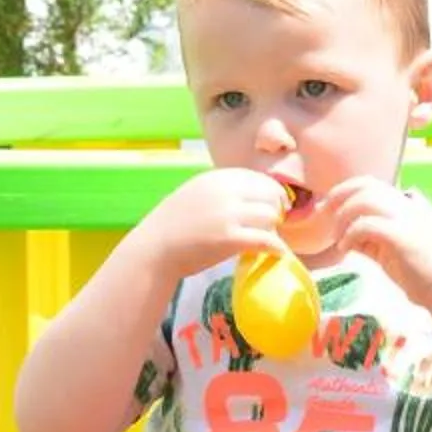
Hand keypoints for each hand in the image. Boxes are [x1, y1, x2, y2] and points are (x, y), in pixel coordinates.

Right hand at [140, 168, 288, 281]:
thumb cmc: (173, 226)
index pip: (259, 179)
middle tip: (274, 225)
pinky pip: (267, 240)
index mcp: (217, 178)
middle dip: (276, 210)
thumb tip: (252, 195)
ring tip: (267, 239)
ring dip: (274, 229)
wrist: (154, 249)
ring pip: (271, 216)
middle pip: (270, 195)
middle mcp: (225, 191)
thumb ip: (222, 190)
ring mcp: (228, 214)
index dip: (271, 193)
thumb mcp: (197, 193)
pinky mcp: (231, 239)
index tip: (274, 206)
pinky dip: (277, 247)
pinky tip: (276, 253)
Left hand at [324, 177, 431, 307]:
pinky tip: (345, 249)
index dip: (347, 190)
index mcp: (407, 206)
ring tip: (338, 237)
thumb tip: (348, 234)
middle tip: (323, 214)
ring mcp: (406, 218)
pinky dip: (350, 234)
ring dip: (343, 216)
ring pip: (364, 200)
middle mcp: (407, 206)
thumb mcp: (392, 250)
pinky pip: (366, 225)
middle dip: (339, 196)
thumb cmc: (421, 273)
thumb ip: (373, 238)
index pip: (372, 184)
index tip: (330, 206)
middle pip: (366, 185)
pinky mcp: (401, 235)